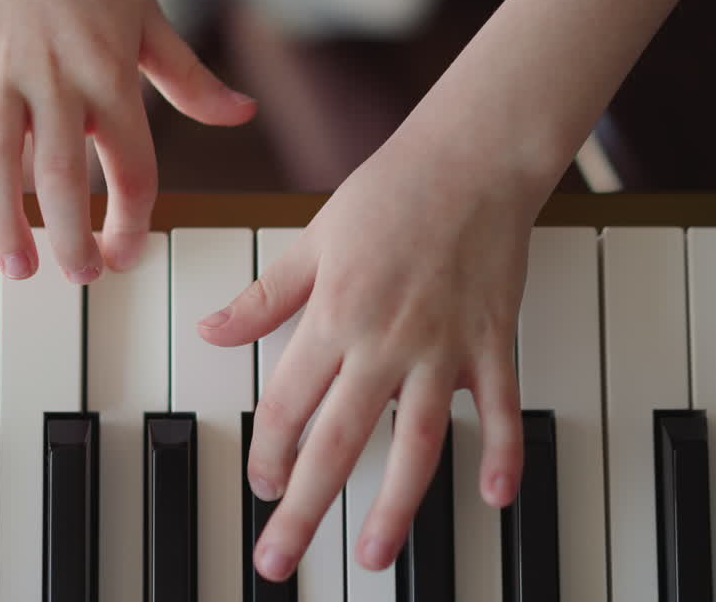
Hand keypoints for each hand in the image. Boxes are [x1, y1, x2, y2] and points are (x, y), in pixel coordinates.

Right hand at [0, 0, 255, 280]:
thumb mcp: (152, 20)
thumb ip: (192, 80)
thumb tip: (242, 114)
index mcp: (112, 76)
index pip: (131, 168)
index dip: (132, 221)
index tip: (127, 255)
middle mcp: (58, 81)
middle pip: (63, 177)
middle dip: (71, 237)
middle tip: (78, 277)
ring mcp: (1, 72)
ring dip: (3, 219)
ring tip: (15, 267)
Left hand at [199, 124, 541, 580]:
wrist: (470, 156)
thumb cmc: (391, 191)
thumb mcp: (311, 240)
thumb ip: (264, 298)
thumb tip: (211, 331)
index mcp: (333, 316)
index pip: (287, 406)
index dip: (267, 453)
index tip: (261, 484)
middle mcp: (383, 342)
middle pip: (337, 443)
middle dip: (303, 508)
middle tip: (278, 560)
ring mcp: (443, 347)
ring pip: (417, 443)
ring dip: (394, 506)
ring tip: (372, 555)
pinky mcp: (492, 342)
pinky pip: (500, 407)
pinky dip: (503, 452)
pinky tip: (497, 497)